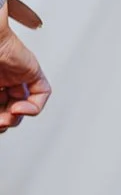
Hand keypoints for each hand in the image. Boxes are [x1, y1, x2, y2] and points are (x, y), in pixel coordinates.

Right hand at [0, 6, 50, 130]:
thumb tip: (1, 124)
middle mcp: (2, 78)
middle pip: (9, 107)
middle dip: (4, 120)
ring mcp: (17, 74)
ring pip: (24, 103)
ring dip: (16, 117)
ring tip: (7, 118)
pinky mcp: (32, 70)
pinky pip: (42, 92)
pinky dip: (34, 106)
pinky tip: (20, 109)